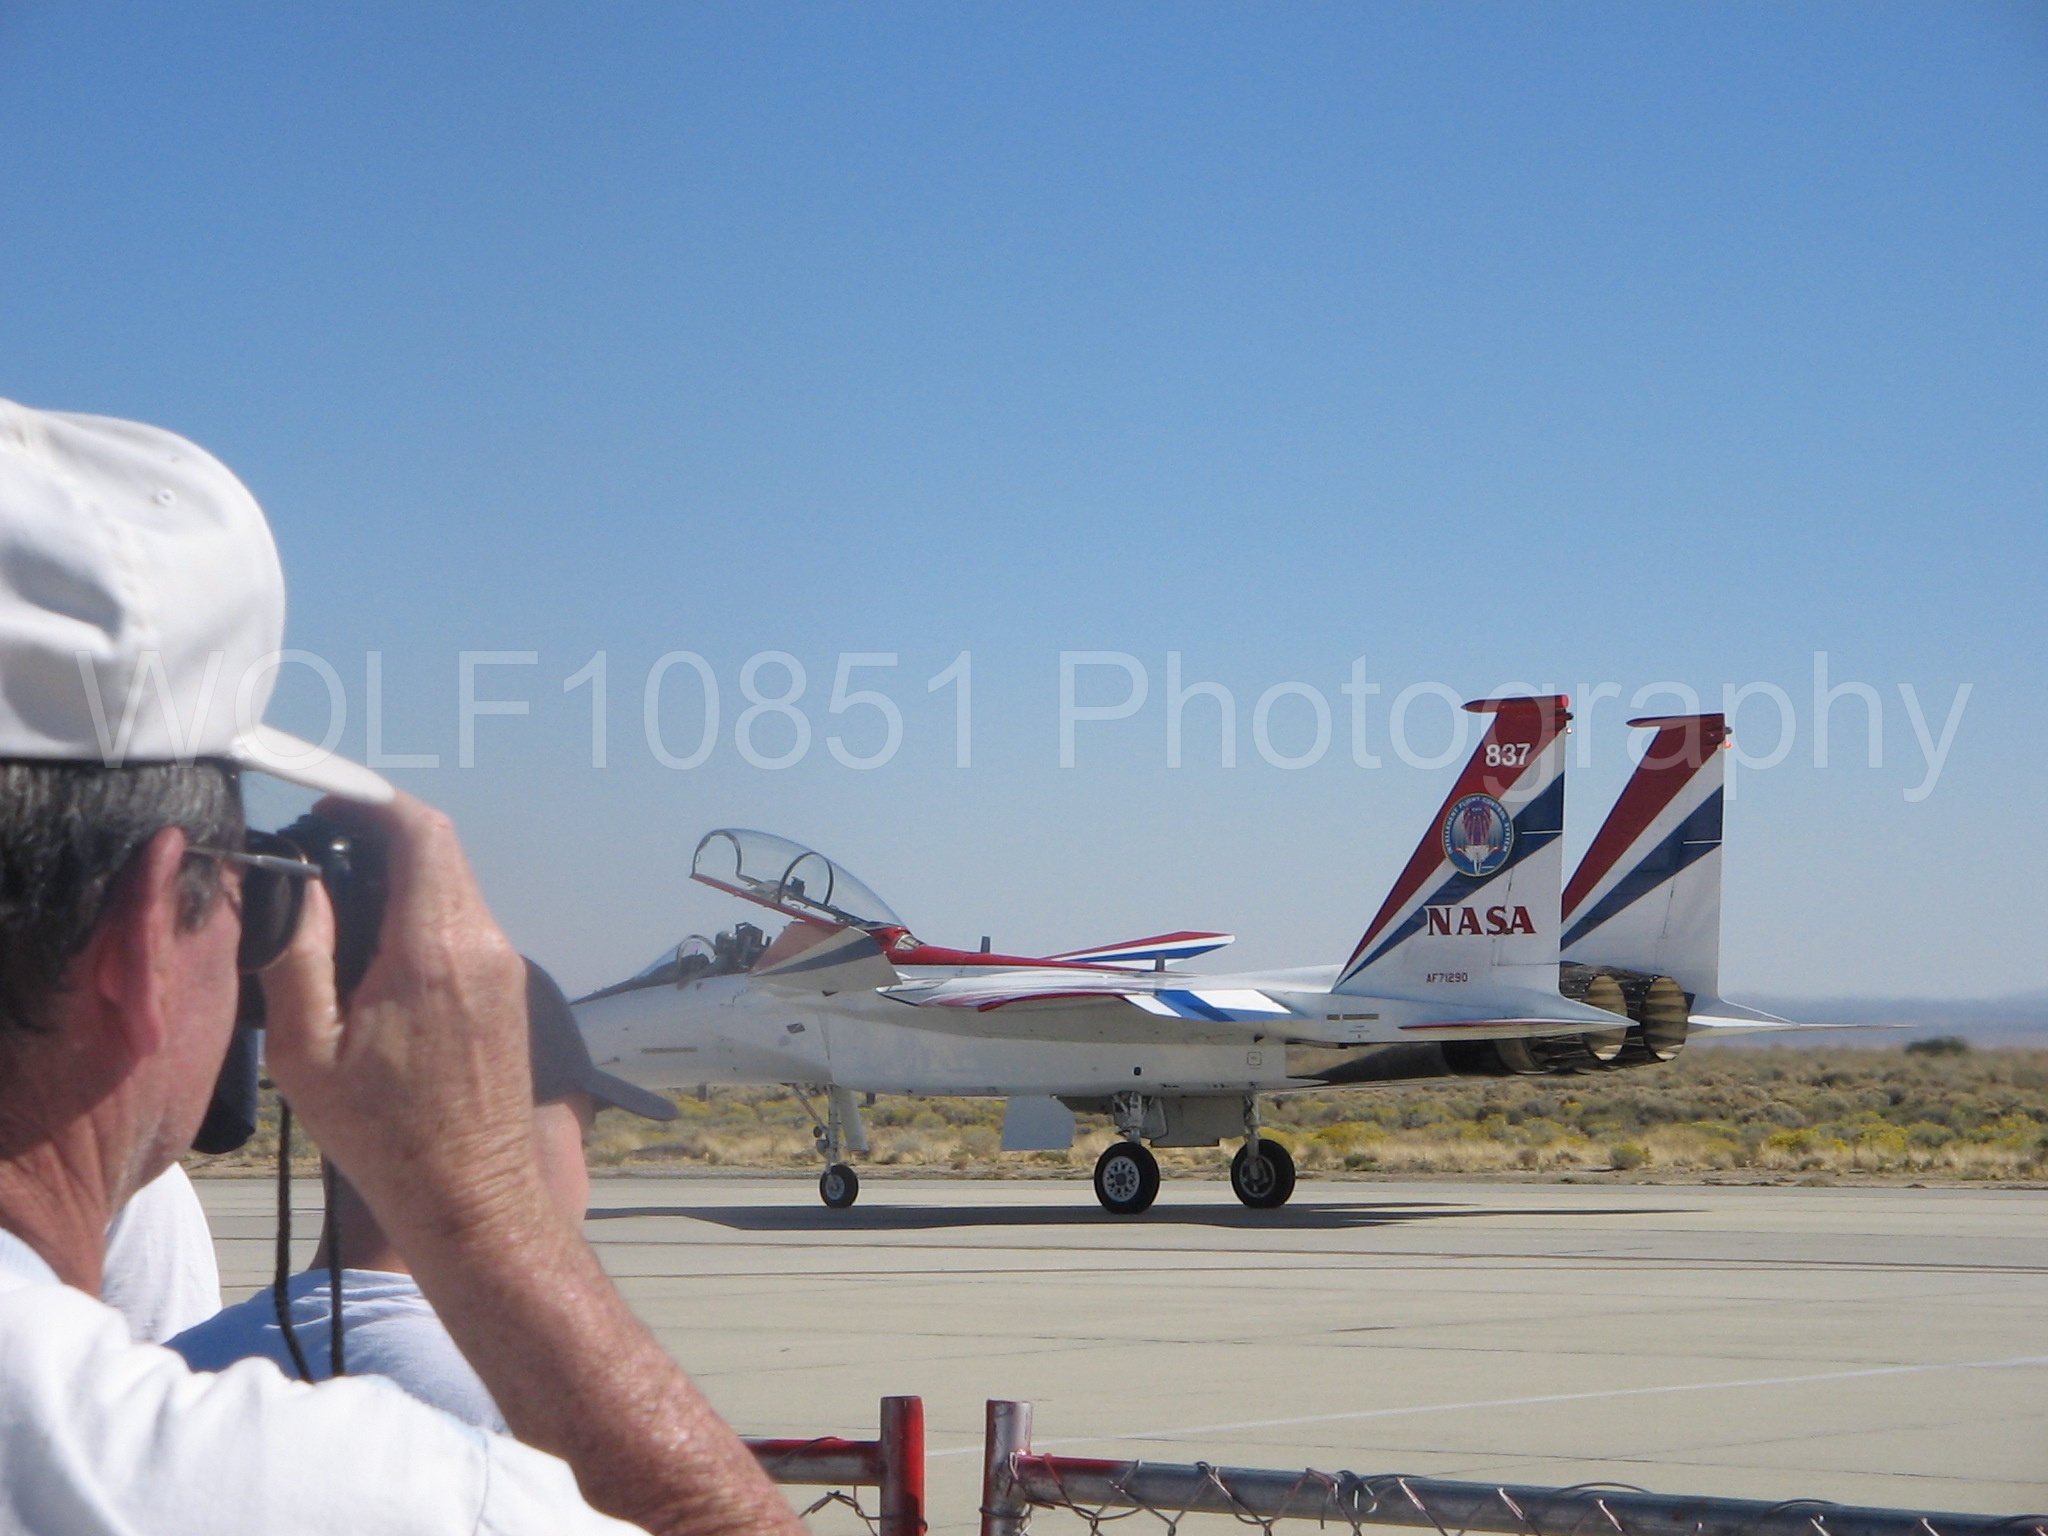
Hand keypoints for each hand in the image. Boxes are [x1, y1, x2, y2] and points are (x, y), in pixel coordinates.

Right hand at [260, 791, 544, 1249]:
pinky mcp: (508, 990)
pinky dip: (420, 917)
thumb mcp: (308, 1051)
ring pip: (452, 888)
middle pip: (438, 852)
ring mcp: (504, 967)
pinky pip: (464, 926)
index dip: (371, 804)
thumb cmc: (385, 1136)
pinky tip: (375, 957)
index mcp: (434, 949)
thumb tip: (296, 884)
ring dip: (399, 880)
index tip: (324, 809)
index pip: (420, 831)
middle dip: (378, 838)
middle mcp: (483, 945)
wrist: (470, 1195)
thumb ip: (299, 954)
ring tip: (338, 909)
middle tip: (319, 854)